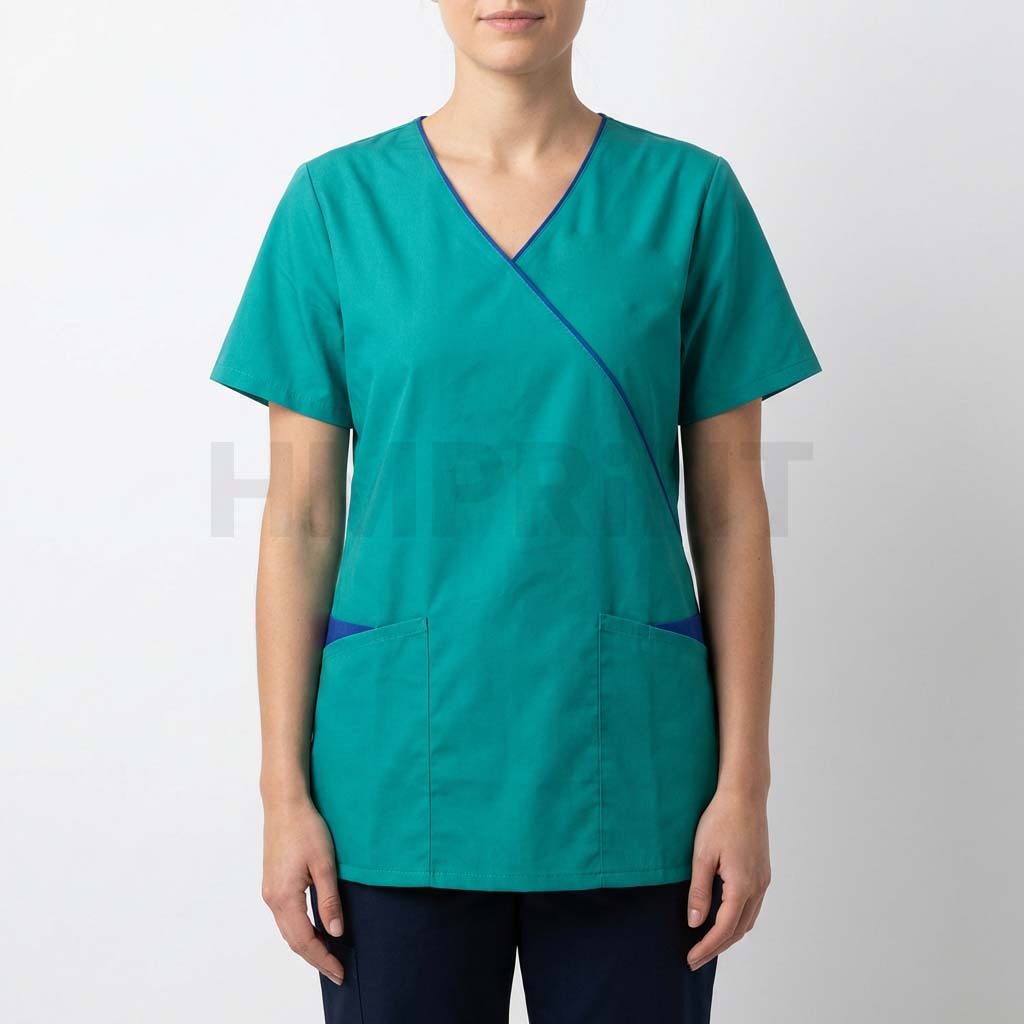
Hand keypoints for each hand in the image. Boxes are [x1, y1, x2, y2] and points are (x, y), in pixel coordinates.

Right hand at [261, 797, 345, 985]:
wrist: (284, 804)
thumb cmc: (306, 829)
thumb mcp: (325, 864)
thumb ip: (329, 900)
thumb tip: (335, 932)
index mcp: (285, 897)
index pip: (305, 940)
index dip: (323, 958)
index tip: (340, 971)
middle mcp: (272, 899)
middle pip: (293, 940)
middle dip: (315, 958)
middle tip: (337, 970)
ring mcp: (269, 891)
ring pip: (287, 930)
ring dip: (307, 945)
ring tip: (328, 955)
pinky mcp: (272, 883)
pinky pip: (285, 917)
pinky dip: (299, 930)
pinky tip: (314, 930)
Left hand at [685, 787, 770, 971]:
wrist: (744, 795)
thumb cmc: (720, 820)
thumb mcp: (702, 855)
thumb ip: (699, 891)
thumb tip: (695, 923)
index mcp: (742, 886)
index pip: (723, 929)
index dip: (706, 947)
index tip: (690, 959)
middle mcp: (758, 887)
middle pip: (739, 930)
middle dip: (717, 947)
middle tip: (695, 958)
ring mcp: (763, 880)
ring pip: (748, 920)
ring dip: (729, 935)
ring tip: (707, 943)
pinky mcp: (763, 872)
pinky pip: (752, 906)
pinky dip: (738, 920)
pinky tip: (724, 918)